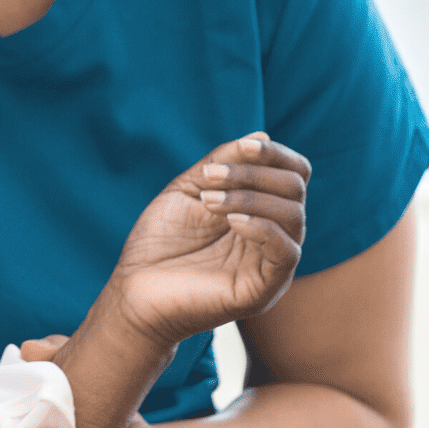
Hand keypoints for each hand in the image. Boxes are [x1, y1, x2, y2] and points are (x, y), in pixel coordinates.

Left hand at [102, 134, 309, 348]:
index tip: (242, 147)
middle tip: (209, 178)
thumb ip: (222, 163)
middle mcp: (273, 236)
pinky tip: (231, 220)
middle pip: (294, 189)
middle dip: (253, 173)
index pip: (293, 174)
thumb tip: (260, 136)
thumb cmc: (159, 241)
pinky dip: (263, 227)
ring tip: (208, 201)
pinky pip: (287, 253)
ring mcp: (272, 265)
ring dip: (250, 196)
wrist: (133, 290)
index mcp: (261, 211)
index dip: (275, 154)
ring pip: (293, 216)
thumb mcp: (190, 189)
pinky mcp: (265, 291)